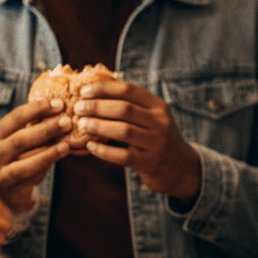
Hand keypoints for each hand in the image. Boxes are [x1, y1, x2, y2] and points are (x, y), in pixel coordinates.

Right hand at [0, 99, 70, 210]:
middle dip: (45, 127)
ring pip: (23, 153)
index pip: (17, 116)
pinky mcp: (6, 183)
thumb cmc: (24, 160)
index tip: (60, 103)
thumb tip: (63, 106)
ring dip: (48, 145)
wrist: (13, 193)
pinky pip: (27, 170)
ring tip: (67, 140)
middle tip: (67, 121)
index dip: (38, 108)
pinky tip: (62, 152)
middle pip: (20, 135)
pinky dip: (46, 160)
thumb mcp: (30, 142)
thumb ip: (39, 126)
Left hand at [72, 80, 200, 201]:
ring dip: (98, 126)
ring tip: (82, 124)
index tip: (83, 91)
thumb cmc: (155, 138)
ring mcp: (157, 144)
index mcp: (158, 106)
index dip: (103, 88)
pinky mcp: (150, 163)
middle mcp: (161, 122)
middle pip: (124, 109)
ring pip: (123, 131)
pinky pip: (123, 156)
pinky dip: (103, 150)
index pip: (128, 90)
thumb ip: (130, 106)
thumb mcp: (151, 118)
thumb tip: (92, 92)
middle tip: (78, 108)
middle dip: (97, 107)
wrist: (178, 168)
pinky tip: (90, 146)